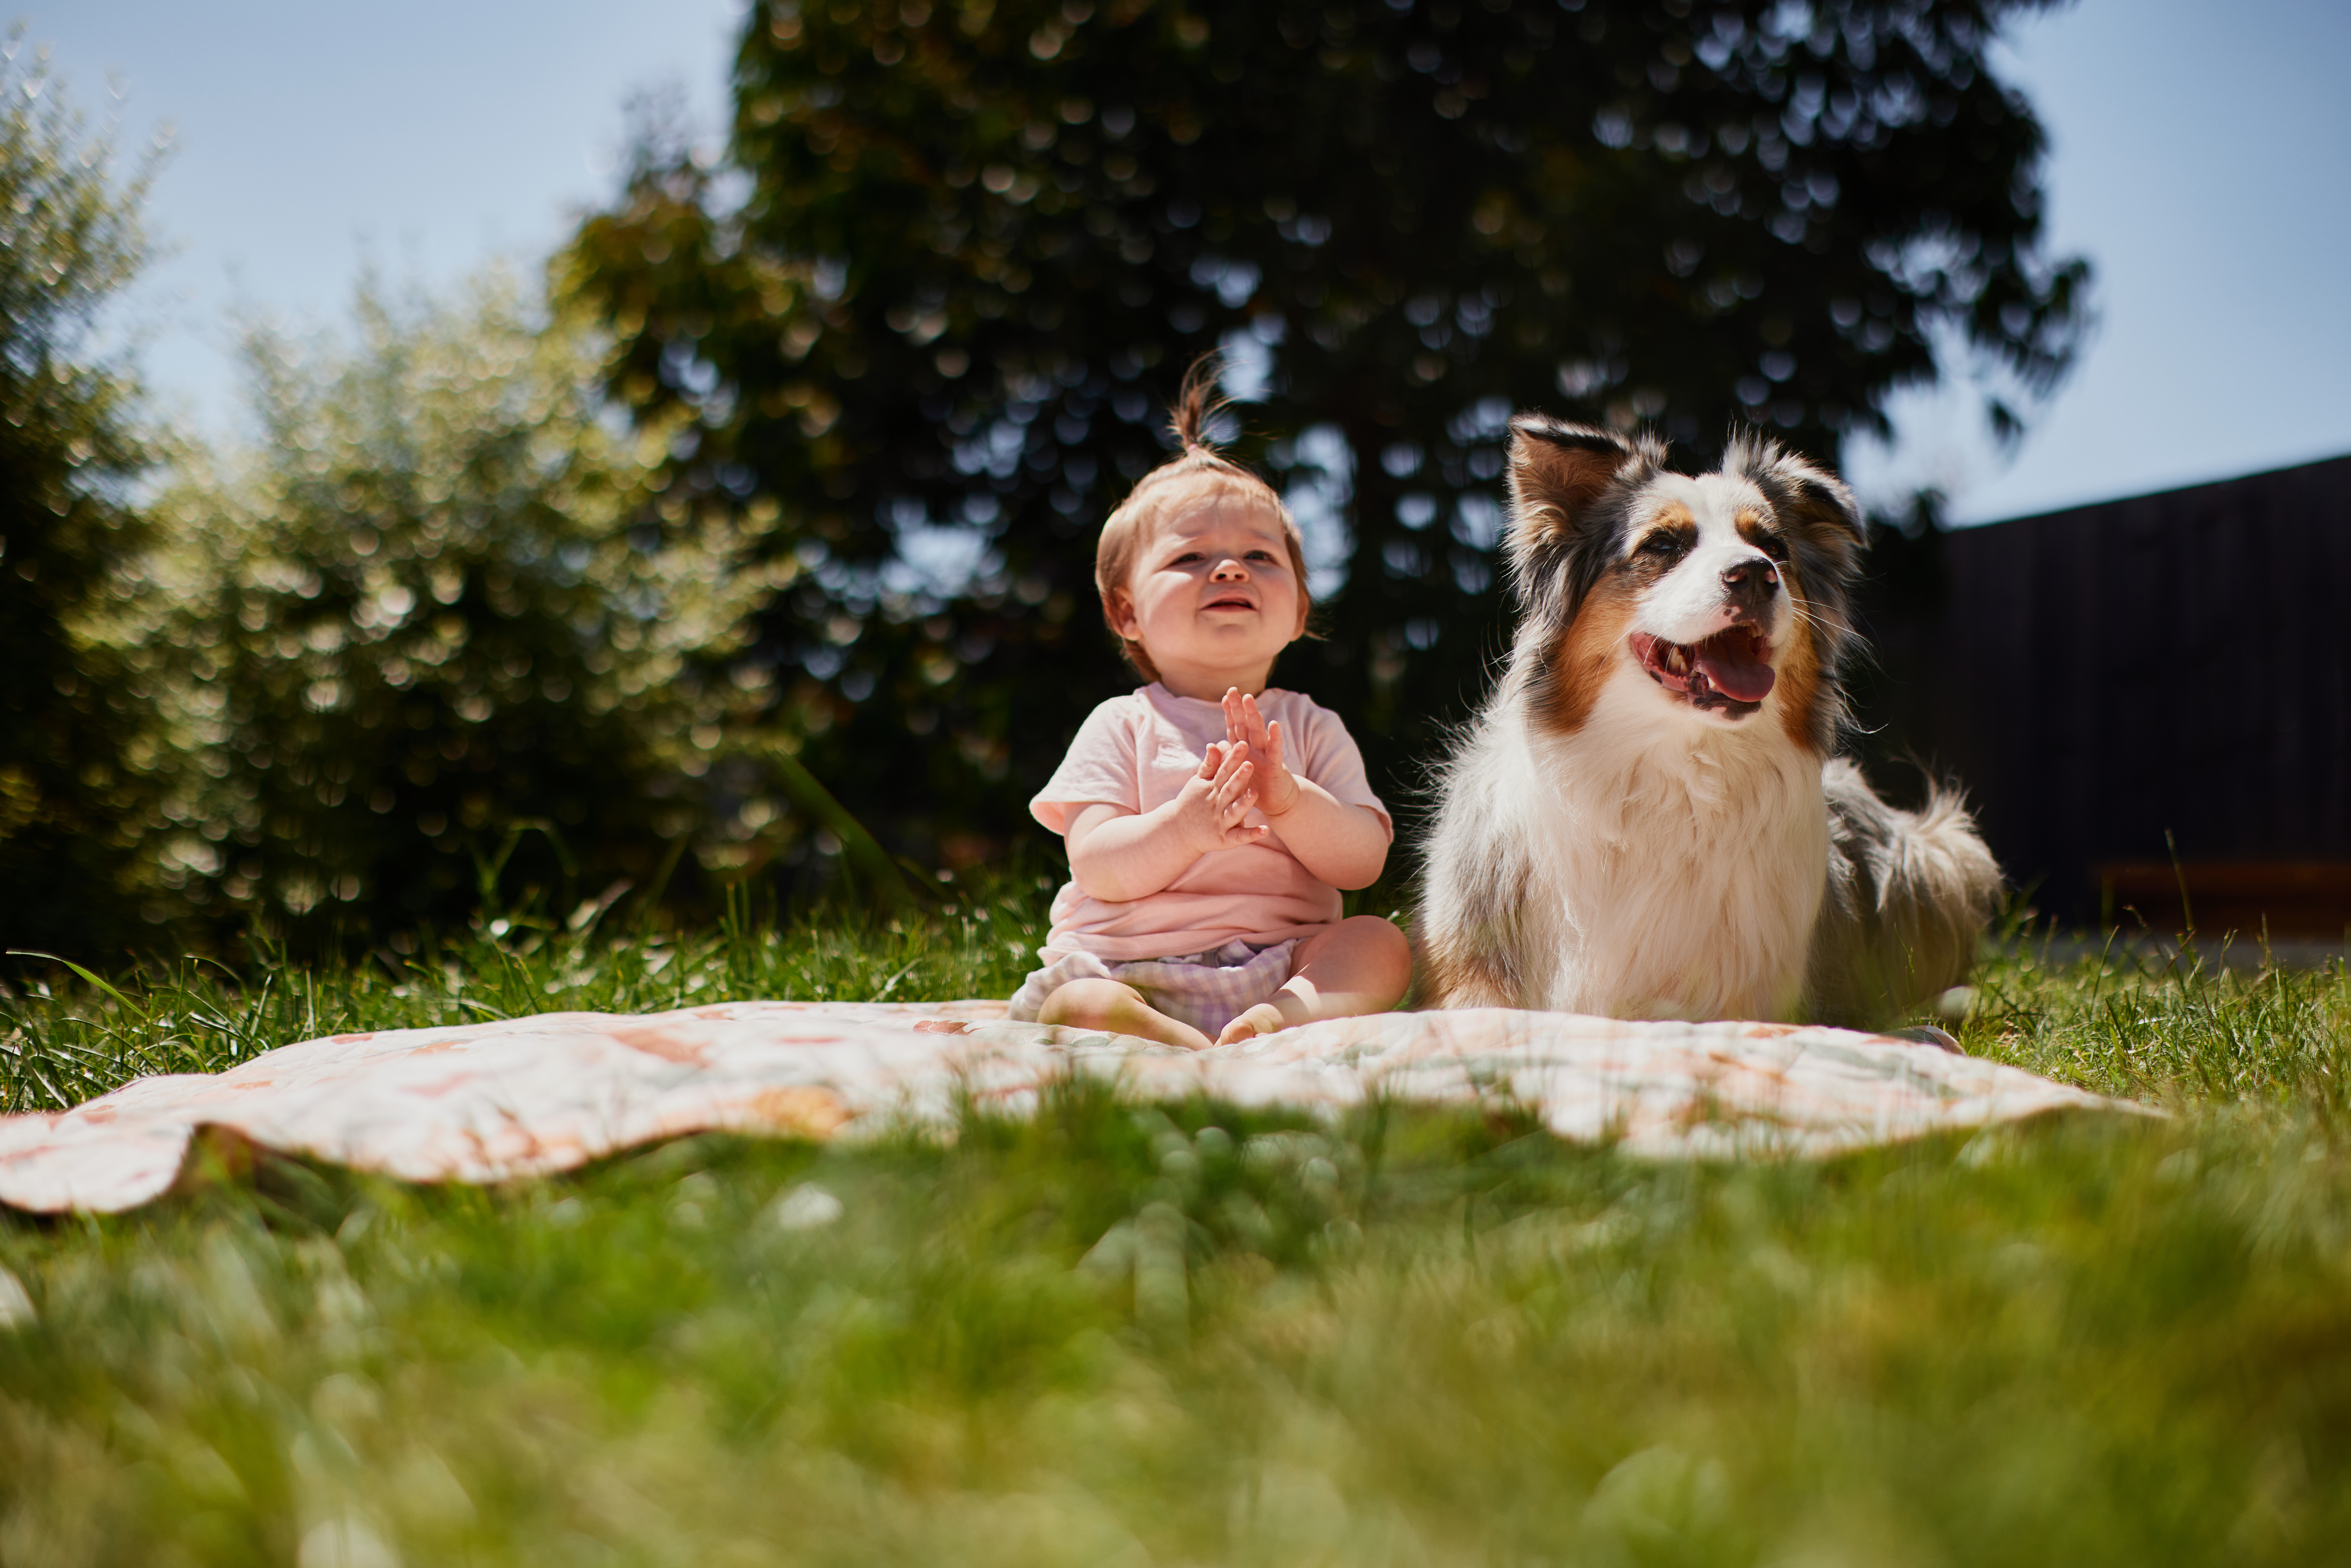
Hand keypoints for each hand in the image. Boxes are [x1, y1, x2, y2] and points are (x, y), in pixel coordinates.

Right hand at [1171, 739, 1268, 855]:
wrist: (1179, 832)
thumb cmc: (1192, 803)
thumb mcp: (1198, 782)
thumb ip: (1209, 765)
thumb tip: (1214, 744)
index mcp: (1213, 788)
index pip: (1224, 771)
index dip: (1233, 758)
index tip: (1242, 745)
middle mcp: (1217, 804)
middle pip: (1229, 789)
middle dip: (1239, 778)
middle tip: (1250, 765)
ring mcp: (1221, 822)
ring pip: (1234, 812)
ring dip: (1244, 803)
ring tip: (1254, 793)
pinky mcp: (1225, 839)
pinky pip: (1239, 836)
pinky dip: (1251, 834)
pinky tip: (1265, 830)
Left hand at [1222, 688, 1300, 816]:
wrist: (1276, 802)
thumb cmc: (1255, 785)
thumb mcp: (1236, 772)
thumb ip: (1226, 758)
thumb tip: (1212, 744)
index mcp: (1244, 749)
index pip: (1235, 727)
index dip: (1230, 712)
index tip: (1225, 696)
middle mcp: (1255, 748)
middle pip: (1245, 725)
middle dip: (1239, 707)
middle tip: (1234, 690)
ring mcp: (1265, 755)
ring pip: (1258, 732)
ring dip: (1253, 715)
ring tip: (1249, 699)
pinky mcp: (1275, 766)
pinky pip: (1274, 751)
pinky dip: (1274, 738)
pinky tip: (1274, 725)